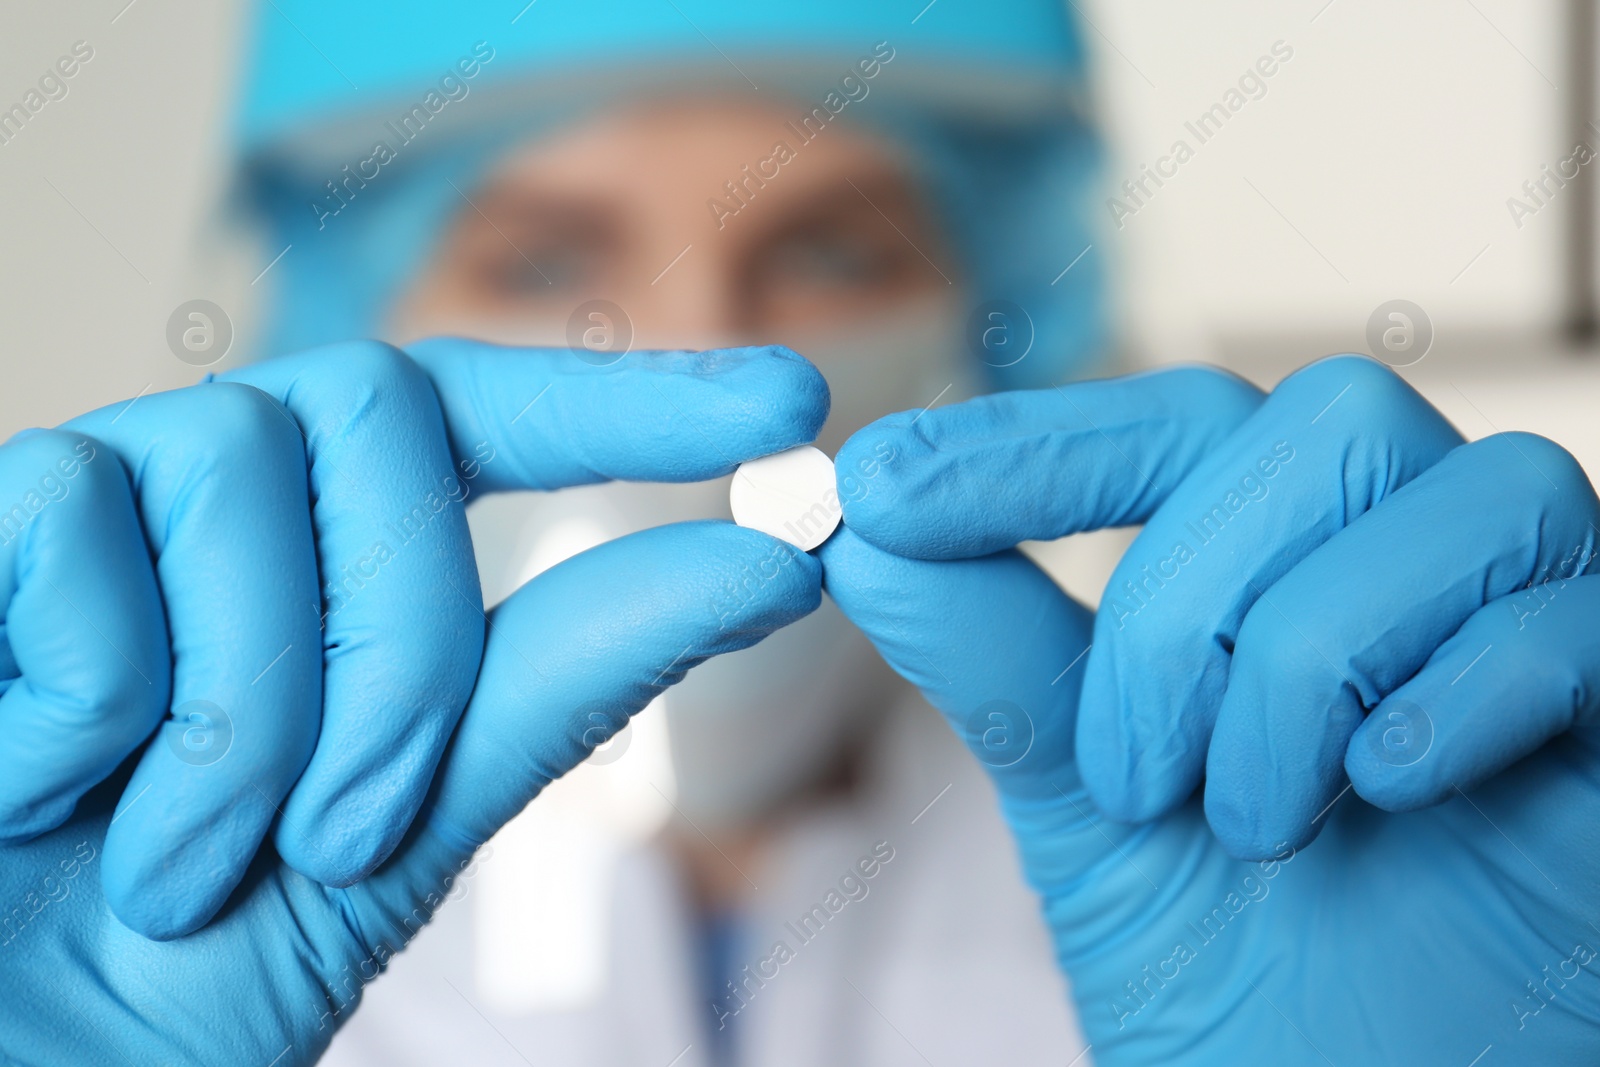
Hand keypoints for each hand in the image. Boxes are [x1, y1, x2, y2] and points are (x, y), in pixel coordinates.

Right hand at [0, 338, 825, 944]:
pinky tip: (39, 787)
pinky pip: (75, 520)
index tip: (793, 399)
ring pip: (237, 467)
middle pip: (385, 415)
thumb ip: (573, 676)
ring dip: (247, 714)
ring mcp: (95, 494)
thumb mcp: (409, 821)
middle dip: (402, 647)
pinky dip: (97, 703)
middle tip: (353, 832)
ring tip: (181, 861)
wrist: (13, 1055)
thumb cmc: (189, 957)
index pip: (495, 410)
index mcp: (331, 546)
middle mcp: (226, 491)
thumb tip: (773, 563)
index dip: (637, 396)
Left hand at [822, 355, 1599, 1061]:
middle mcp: (1407, 562)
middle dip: (1189, 606)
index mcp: (1281, 567)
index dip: (1033, 441)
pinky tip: (1388, 795)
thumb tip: (866, 526)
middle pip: (1319, 425)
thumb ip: (995, 655)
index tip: (879, 485)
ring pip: (1459, 493)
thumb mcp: (1086, 803)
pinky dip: (1452, 698)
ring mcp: (1526, 627)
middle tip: (1139, 783)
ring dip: (1307, 667)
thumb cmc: (1240, 970)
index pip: (1172, 423)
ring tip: (1260, 825)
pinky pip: (1567, 622)